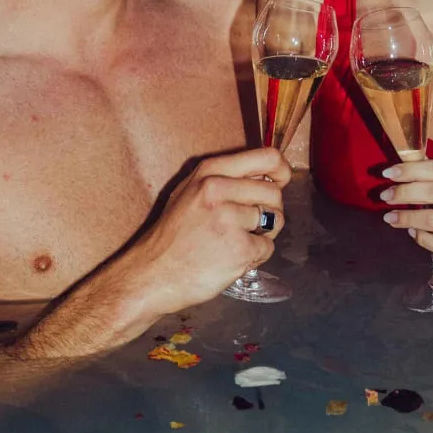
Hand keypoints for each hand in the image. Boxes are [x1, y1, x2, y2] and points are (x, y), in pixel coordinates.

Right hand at [136, 147, 291, 309]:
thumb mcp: (190, 192)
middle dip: (269, 211)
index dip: (281, 171)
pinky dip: (255, 256)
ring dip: (262, 234)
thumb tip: (268, 175)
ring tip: (235, 242)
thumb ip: (225, 179)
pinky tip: (231, 259)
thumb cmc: (173, 235)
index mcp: (209, 172)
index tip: (279, 183)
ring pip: (274, 220)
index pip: (267, 157)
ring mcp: (229, 219)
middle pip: (274, 193)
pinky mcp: (238, 249)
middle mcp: (218, 190)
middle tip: (246, 225)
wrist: (152, 275)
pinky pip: (267, 247)